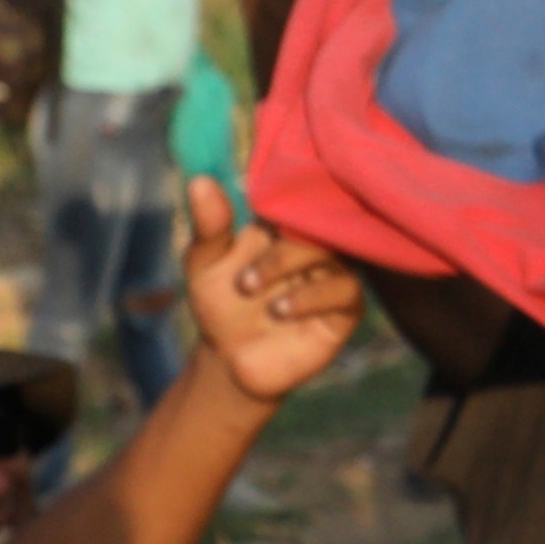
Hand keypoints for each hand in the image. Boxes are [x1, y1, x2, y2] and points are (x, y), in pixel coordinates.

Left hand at [178, 179, 360, 402]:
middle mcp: (316, 245)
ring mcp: (333, 275)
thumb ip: (209, 226)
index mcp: (286, 226)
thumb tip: (198, 180)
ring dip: (289, 268)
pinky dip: (312, 297)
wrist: (231, 363)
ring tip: (252, 293)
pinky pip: (345, 291)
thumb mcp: (205, 265)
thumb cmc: (220, 307)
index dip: (288, 194)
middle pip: (318, 225)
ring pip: (333, 254)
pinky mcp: (345, 309)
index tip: (263, 214)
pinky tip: (281, 310)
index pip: (299, 195)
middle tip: (243, 281)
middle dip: (280, 250)